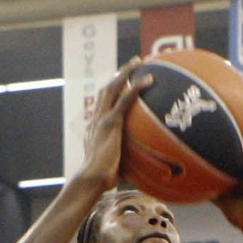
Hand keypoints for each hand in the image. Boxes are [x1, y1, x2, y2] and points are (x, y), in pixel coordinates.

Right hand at [79, 59, 148, 192]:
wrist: (92, 179)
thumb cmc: (104, 181)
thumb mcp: (117, 169)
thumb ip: (129, 165)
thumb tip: (147, 175)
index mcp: (96, 128)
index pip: (103, 105)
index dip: (112, 92)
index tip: (122, 84)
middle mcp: (97, 119)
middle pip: (107, 89)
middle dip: (119, 74)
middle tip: (133, 64)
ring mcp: (103, 119)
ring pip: (113, 87)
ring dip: (126, 72)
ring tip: (139, 61)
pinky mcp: (111, 122)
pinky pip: (126, 99)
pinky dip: (137, 87)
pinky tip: (149, 79)